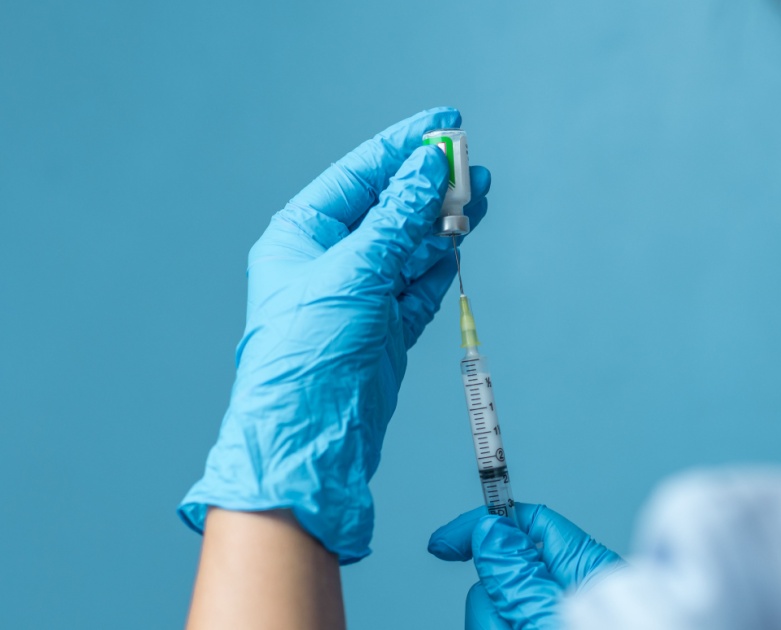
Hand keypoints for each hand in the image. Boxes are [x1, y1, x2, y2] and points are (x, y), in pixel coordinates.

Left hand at [180, 108, 491, 563]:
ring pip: (409, 244)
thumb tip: (425, 171)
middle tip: (470, 164)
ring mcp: (359, 293)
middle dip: (429, 185)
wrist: (313, 436)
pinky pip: (418, 282)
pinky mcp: (385, 325)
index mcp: (302, 235)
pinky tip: (460, 239)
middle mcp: (329, 259)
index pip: (359, 174)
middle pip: (388, 206)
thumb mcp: (353, 272)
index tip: (442, 124)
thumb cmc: (309, 351)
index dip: (401, 148)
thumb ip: (395, 220)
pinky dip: (440, 262)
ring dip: (442, 221)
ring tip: (478, 195)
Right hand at [429, 504, 623, 628]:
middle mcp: (572, 591)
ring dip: (494, 624)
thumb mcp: (547, 615)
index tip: (445, 543)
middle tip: (508, 628)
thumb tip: (490, 529)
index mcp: (588, 571)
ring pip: (498, 605)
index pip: (533, 523)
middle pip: (504, 572)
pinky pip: (504, 623)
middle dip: (491, 601)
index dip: (487, 524)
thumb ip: (517, 574)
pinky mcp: (535, 623)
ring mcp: (551, 611)